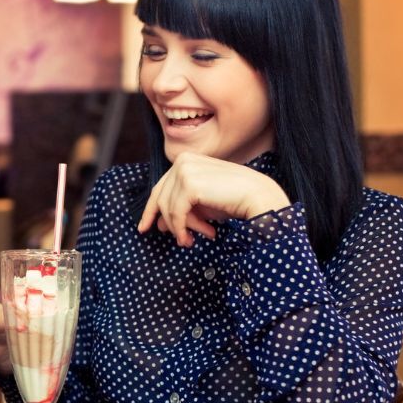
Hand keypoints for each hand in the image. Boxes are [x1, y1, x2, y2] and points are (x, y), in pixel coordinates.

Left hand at [136, 152, 289, 246]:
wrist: (258, 197)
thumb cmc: (234, 200)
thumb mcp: (202, 205)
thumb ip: (180, 210)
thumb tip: (159, 225)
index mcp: (186, 160)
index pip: (160, 187)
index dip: (151, 210)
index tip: (144, 228)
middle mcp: (182, 161)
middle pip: (161, 198)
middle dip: (170, 223)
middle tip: (183, 241)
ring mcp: (184, 170)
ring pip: (168, 208)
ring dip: (182, 228)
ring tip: (196, 239)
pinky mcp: (189, 183)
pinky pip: (175, 213)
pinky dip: (183, 228)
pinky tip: (197, 236)